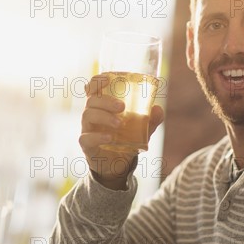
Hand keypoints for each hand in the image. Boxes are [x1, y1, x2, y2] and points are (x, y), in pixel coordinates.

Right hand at [79, 74, 163, 188]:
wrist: (116, 165)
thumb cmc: (125, 140)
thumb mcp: (141, 129)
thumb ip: (150, 119)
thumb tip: (158, 109)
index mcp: (102, 106)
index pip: (93, 88)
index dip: (97, 81)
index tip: (107, 78)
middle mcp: (92, 114)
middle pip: (92, 100)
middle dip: (106, 101)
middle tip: (122, 107)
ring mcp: (87, 129)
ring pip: (88, 115)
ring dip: (104, 117)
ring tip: (120, 124)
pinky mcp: (86, 145)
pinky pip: (86, 138)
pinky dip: (98, 136)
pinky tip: (110, 138)